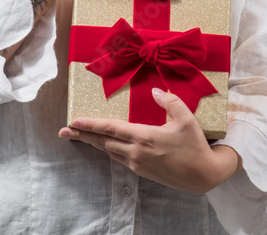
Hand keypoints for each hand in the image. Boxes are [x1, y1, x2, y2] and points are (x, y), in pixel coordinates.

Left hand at [58, 88, 240, 193]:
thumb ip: (170, 101)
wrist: (203, 175)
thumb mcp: (186, 118)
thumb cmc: (195, 145)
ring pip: (109, 150)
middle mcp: (136, 152)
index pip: (111, 129)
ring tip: (78, 136)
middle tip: (63, 132)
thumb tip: (155, 91)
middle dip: (82, 136)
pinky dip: (108, 149)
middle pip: (103, 142)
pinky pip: (118, 157)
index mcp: (145, 137)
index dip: (90, 125)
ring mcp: (137, 163)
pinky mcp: (141, 171)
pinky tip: (104, 144)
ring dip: (93, 142)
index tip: (73, 122)